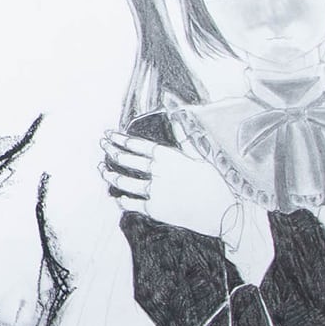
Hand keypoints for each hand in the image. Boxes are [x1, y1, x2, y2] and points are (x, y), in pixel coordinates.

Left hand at [99, 132, 238, 239]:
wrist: (222, 212)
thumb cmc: (213, 182)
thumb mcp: (200, 156)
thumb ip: (184, 136)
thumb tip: (177, 112)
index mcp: (169, 157)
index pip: (138, 145)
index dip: (121, 139)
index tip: (110, 133)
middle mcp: (159, 172)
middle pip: (127, 160)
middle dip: (111, 150)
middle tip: (102, 144)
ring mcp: (155, 191)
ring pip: (124, 182)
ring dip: (109, 175)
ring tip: (102, 169)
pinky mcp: (155, 210)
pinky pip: (131, 204)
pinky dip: (122, 200)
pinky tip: (117, 197)